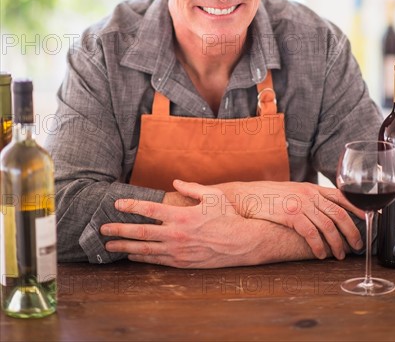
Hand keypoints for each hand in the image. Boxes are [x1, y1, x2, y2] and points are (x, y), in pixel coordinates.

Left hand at [101, 185, 264, 267]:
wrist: (242, 243)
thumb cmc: (228, 216)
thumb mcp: (212, 195)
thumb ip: (191, 187)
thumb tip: (175, 181)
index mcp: (181, 215)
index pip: (149, 209)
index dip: (131, 205)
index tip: (117, 204)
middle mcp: (176, 234)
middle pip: (140, 232)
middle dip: (119, 230)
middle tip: (102, 229)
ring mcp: (178, 251)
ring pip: (144, 249)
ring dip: (125, 246)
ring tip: (109, 245)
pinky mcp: (182, 263)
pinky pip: (156, 260)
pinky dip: (141, 257)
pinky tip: (131, 255)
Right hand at [174, 179, 363, 260]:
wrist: (244, 197)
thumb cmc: (266, 197)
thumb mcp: (291, 192)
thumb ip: (307, 199)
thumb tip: (322, 212)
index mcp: (311, 188)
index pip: (342, 196)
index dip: (358, 208)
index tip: (369, 219)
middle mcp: (309, 194)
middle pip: (340, 213)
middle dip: (352, 232)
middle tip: (356, 245)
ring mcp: (300, 203)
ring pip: (329, 226)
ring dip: (337, 243)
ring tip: (339, 255)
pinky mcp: (291, 214)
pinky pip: (312, 233)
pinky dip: (319, 246)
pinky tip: (321, 254)